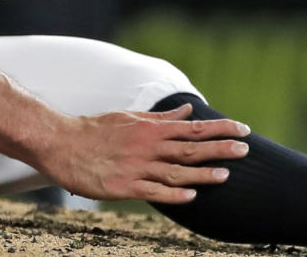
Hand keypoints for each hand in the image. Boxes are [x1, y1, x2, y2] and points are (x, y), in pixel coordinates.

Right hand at [48, 104, 250, 203]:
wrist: (61, 143)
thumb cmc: (94, 130)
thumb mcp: (128, 117)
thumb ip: (160, 118)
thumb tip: (187, 110)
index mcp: (148, 128)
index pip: (191, 127)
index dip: (219, 128)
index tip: (242, 130)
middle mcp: (146, 146)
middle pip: (189, 148)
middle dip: (219, 148)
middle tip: (245, 149)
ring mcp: (136, 167)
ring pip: (175, 172)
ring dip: (202, 174)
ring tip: (226, 175)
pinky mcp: (124, 186)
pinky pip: (154, 192)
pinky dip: (174, 195)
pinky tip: (192, 196)